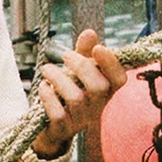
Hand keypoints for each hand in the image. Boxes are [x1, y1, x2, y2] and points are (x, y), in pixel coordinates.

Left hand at [31, 28, 127, 158]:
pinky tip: (43, 86)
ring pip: (75, 98)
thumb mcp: (76, 71)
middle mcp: (97, 107)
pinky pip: (58, 114)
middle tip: (65, 55)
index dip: (112, 64)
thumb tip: (89, 33)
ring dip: (59, 78)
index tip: (98, 48)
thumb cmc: (68, 93)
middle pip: (98, 87)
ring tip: (46, 69)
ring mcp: (81, 120)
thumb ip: (83, 53)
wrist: (52, 126)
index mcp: (105, 91)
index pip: (119, 79)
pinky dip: (49, 97)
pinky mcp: (63, 128)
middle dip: (81, 66)